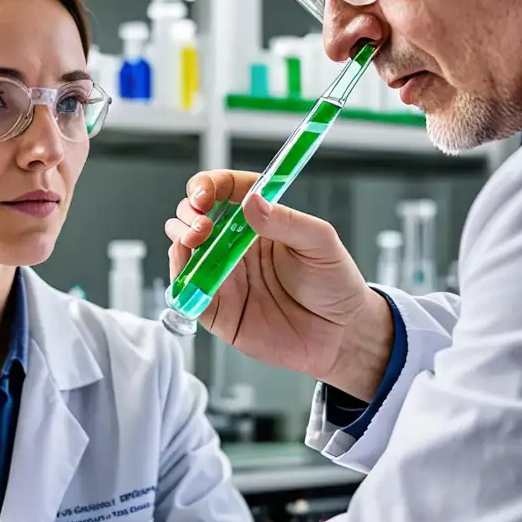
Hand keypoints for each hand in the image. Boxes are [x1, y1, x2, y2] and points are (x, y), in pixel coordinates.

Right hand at [165, 170, 393, 401]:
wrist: (341, 335)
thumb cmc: (334, 284)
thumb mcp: (321, 243)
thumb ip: (288, 221)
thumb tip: (252, 202)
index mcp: (259, 221)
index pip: (224, 191)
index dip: (209, 185)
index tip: (206, 192)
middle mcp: (235, 245)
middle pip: (195, 216)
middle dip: (188, 212)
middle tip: (201, 221)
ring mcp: (224, 276)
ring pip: (183, 249)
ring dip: (180, 238)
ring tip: (196, 238)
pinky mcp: (218, 310)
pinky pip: (187, 291)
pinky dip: (180, 276)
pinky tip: (187, 265)